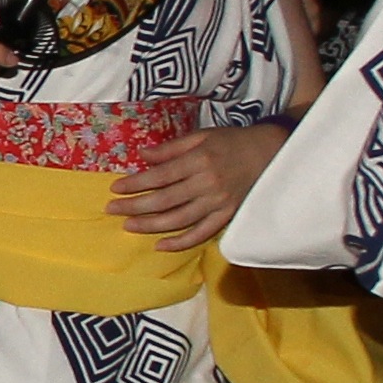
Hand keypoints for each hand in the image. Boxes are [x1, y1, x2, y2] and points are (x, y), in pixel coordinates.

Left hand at [112, 120, 290, 246]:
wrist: (270, 154)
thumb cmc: (231, 142)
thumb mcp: (202, 136)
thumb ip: (171, 148)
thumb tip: (142, 156)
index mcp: (199, 161)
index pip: (160, 176)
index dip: (135, 183)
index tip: (115, 188)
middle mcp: (207, 183)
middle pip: (165, 200)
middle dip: (135, 206)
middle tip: (112, 210)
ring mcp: (218, 203)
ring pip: (179, 220)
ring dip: (151, 225)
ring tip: (129, 226)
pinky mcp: (227, 216)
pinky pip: (201, 234)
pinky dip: (181, 242)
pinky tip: (160, 245)